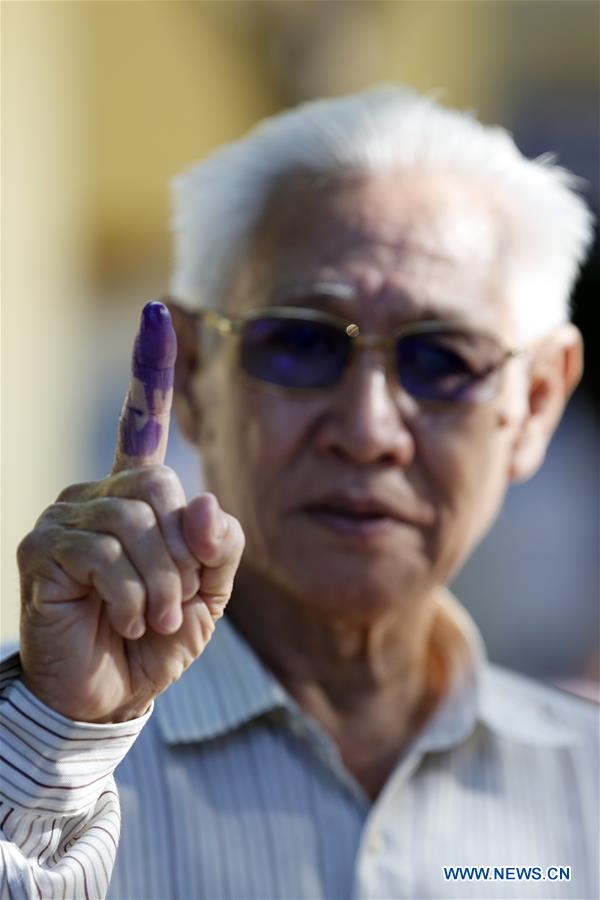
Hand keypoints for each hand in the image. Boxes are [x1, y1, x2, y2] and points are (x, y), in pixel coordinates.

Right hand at [17, 301, 244, 722]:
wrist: (110, 691)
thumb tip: (203, 502)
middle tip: (177, 601)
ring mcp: (64, 516)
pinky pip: (104, 551)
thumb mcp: (208, 592)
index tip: (155, 313)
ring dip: (160, 581)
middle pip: (161, 488)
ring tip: (154, 617)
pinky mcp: (41, 547)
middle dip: (184, 555)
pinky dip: (131, 592)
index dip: (149, 370)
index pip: (141, 423)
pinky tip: (126, 617)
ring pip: (136, 521)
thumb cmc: (156, 635)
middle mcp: (96, 494)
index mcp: (136, 496)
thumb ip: (219, 546)